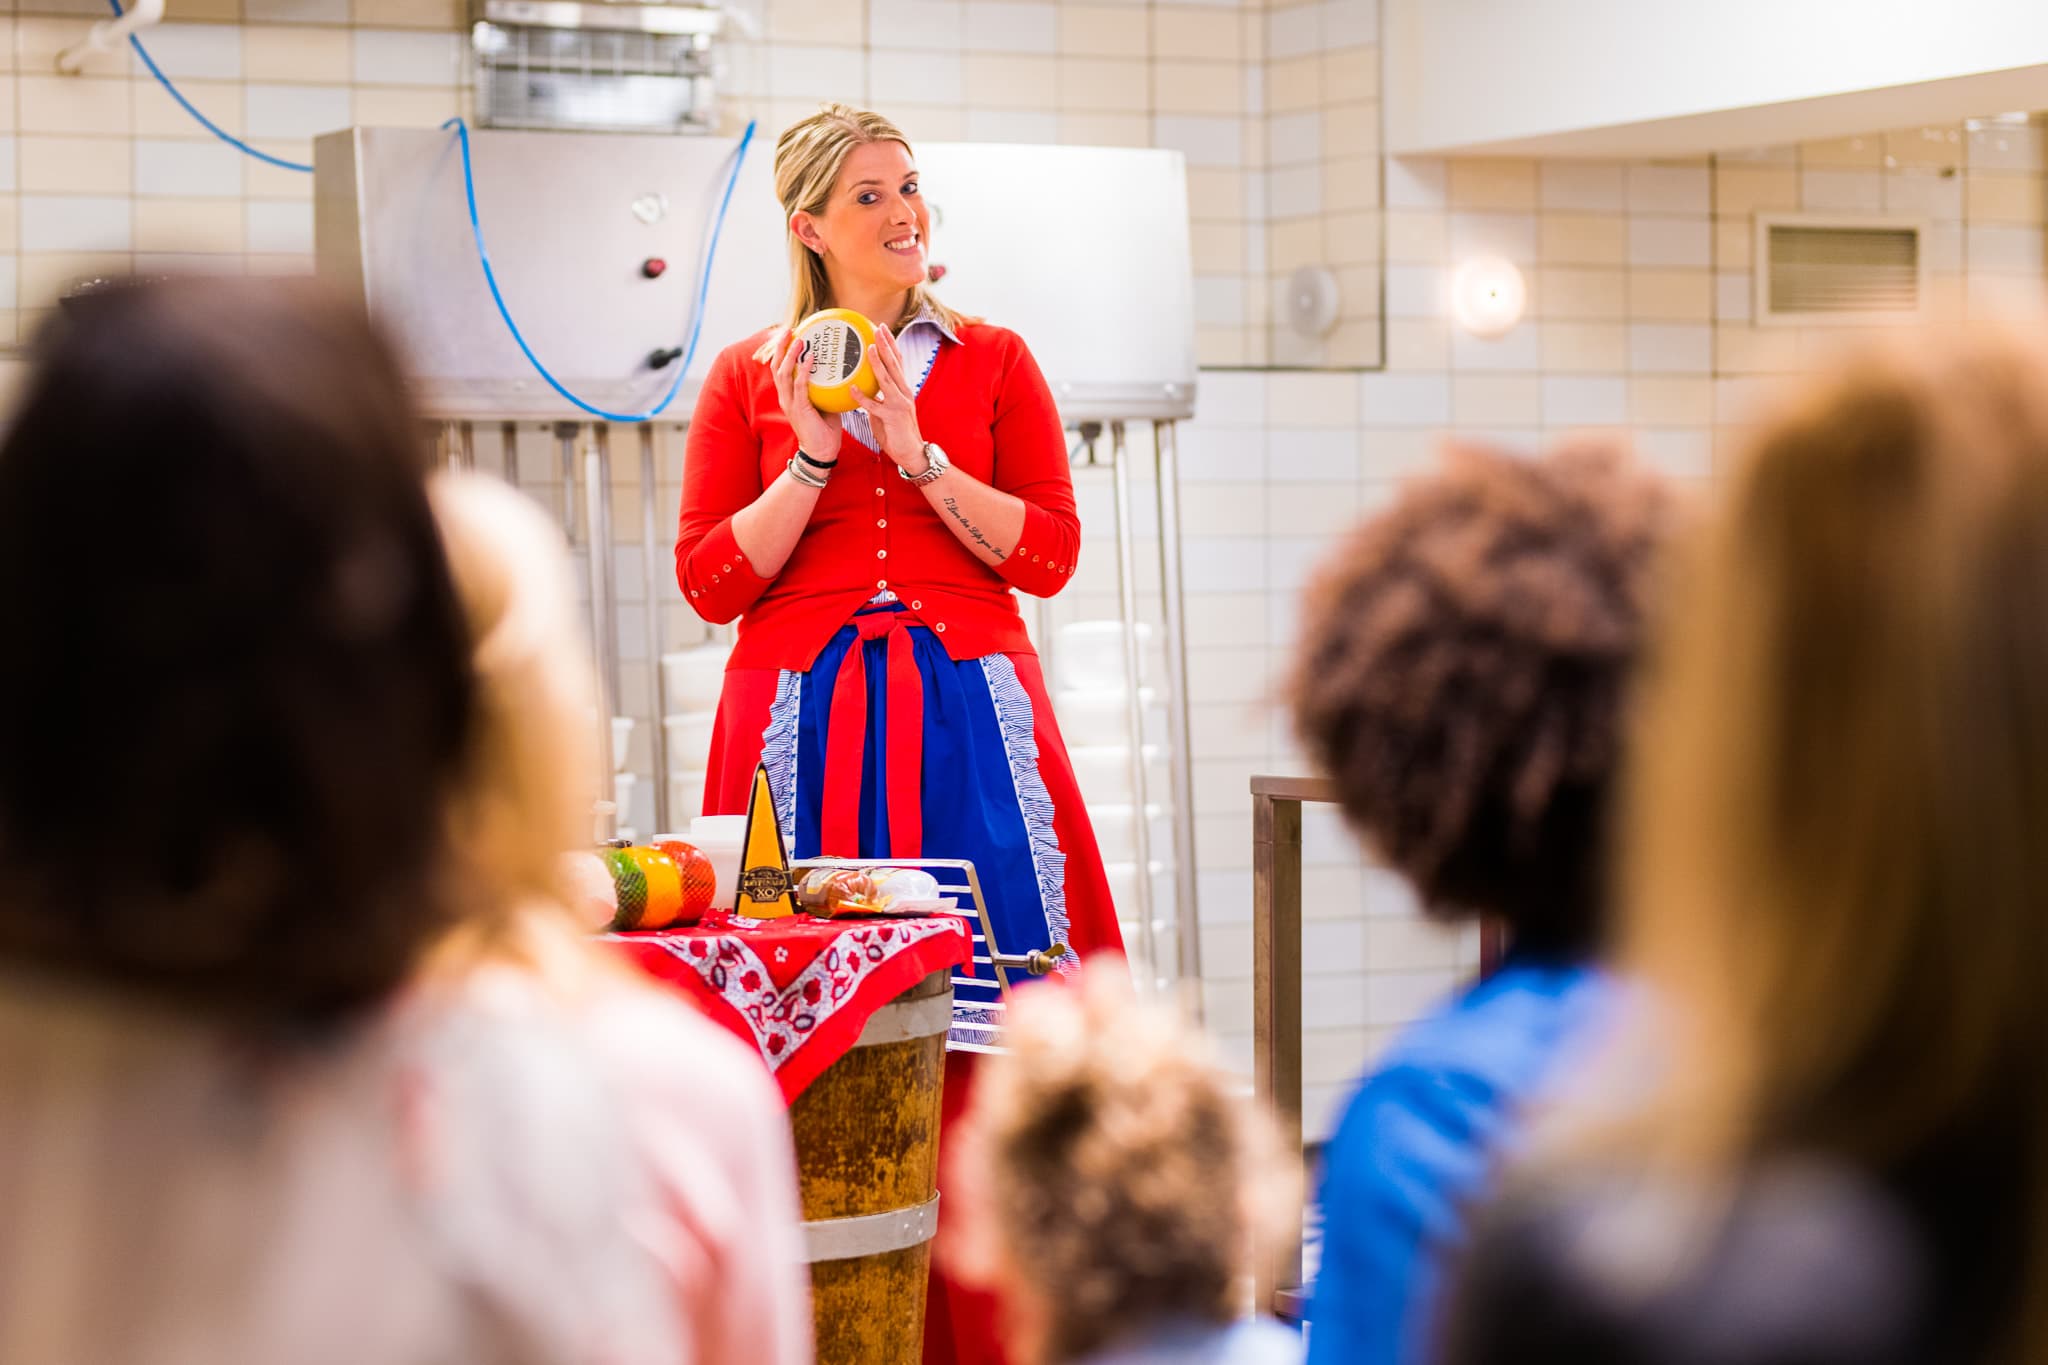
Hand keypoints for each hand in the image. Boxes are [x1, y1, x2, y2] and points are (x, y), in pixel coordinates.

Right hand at [771, 328, 842, 460]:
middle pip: (776, 366)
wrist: (822, 451)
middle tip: (788, 329)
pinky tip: (810, 359)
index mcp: (789, 394)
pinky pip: (799, 386)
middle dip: (780, 347)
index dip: (782, 350)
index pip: (780, 368)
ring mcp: (790, 403)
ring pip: (784, 373)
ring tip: (799, 339)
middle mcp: (785, 396)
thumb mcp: (824, 402)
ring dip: (791, 355)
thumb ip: (826, 386)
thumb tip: (841, 369)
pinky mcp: (799, 409)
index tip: (789, 333)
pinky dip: (803, 371)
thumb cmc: (825, 427)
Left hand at [851, 324, 925, 472]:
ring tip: (869, 348)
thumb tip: (863, 388)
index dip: (891, 344)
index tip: (883, 329)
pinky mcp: (892, 417)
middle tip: (879, 328)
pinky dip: (863, 397)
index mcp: (903, 389)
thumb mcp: (887, 410)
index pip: (897, 362)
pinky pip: (874, 405)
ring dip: (878, 363)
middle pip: (895, 364)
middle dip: (887, 345)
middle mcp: (904, 392)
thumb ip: (878, 397)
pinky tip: (852, 388)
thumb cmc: (897, 432)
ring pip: (887, 379)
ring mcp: (899, 404)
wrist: (912, 453)